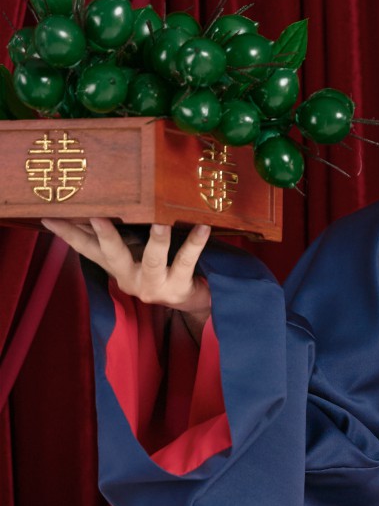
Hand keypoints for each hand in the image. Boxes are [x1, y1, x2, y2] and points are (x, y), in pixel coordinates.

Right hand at [42, 216, 211, 334]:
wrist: (191, 303)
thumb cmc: (160, 269)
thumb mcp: (133, 254)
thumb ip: (118, 237)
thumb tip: (99, 203)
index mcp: (116, 267)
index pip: (86, 248)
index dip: (66, 233)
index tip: (47, 215)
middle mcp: (130, 278)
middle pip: (112, 254)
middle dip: (104, 235)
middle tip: (96, 215)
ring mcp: (154, 285)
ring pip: (153, 260)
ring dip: (156, 239)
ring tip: (160, 222)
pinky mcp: (178, 288)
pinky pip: (187, 261)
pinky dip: (195, 243)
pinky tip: (202, 226)